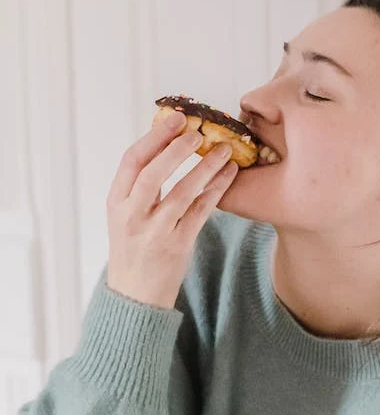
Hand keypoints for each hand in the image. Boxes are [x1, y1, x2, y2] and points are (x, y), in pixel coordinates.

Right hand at [106, 111, 237, 308]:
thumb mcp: (124, 214)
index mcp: (116, 203)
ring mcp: (155, 233)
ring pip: (181, 193)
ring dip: (205, 168)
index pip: (131, 161)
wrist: (135, 295)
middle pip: (152, 174)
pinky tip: (228, 175)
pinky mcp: (178, 246)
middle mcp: (132, 217)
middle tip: (199, 131)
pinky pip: (200, 212)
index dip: (154, 137)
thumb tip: (165, 142)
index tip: (175, 120)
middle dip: (176, 148)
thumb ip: (140, 185)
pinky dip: (215, 191)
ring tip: (224, 150)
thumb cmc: (133, 248)